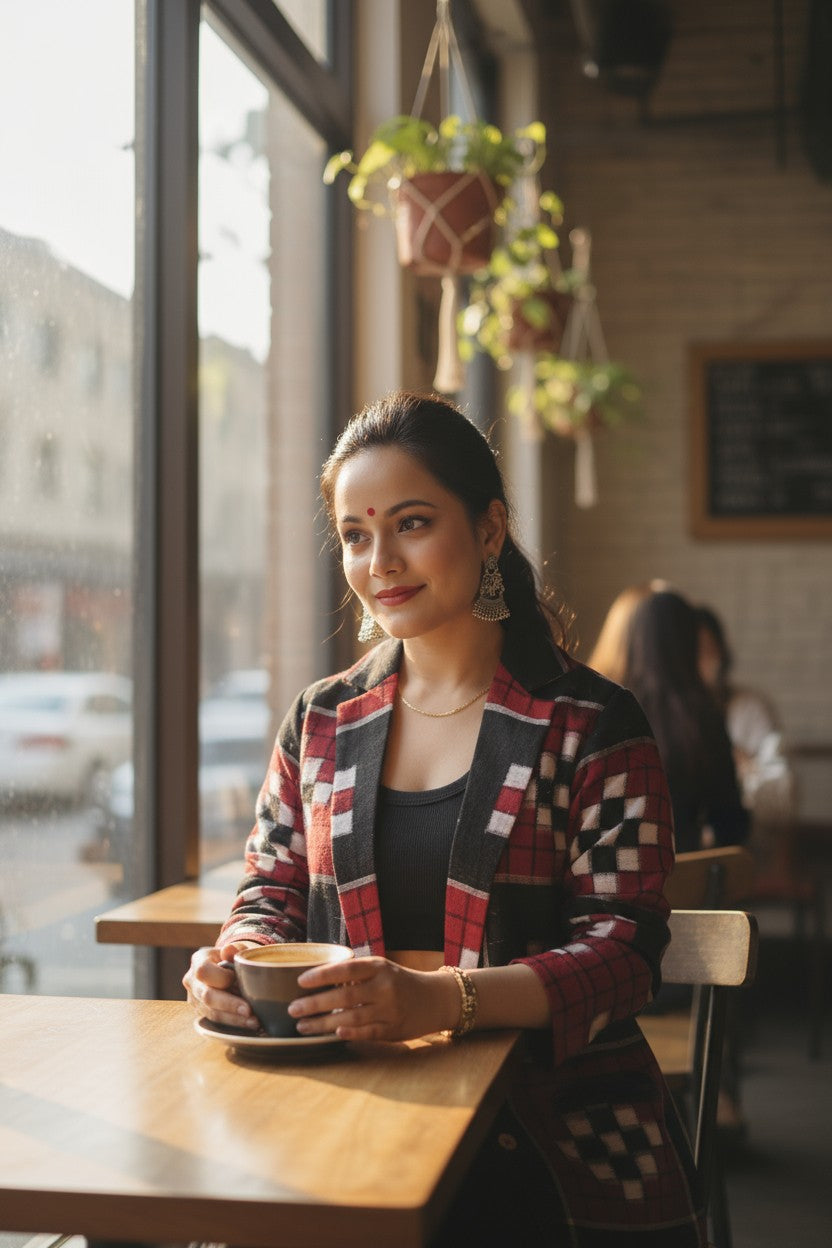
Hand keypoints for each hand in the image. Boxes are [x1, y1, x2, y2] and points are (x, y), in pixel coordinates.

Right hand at [182, 941, 260, 1029]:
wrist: (224, 969)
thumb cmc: (231, 958)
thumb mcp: (233, 950)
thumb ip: (233, 950)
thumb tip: (229, 950)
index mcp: (198, 961)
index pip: (203, 971)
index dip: (221, 977)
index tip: (239, 980)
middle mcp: (192, 982)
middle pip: (207, 996)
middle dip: (229, 1005)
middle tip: (249, 1011)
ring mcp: (195, 1000)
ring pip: (212, 1013)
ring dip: (234, 1019)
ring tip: (254, 1021)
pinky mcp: (202, 1013)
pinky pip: (216, 1022)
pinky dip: (234, 1024)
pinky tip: (249, 1024)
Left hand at [287, 956, 457, 1041]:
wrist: (435, 998)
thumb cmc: (399, 982)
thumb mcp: (382, 969)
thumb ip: (356, 973)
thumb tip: (315, 978)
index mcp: (379, 967)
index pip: (347, 968)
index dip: (323, 974)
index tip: (300, 981)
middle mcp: (385, 987)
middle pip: (345, 995)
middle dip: (315, 1003)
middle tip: (293, 1008)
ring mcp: (390, 1009)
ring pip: (352, 1018)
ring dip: (324, 1024)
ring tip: (303, 1026)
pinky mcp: (394, 1029)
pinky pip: (368, 1033)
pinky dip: (351, 1034)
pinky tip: (334, 1034)